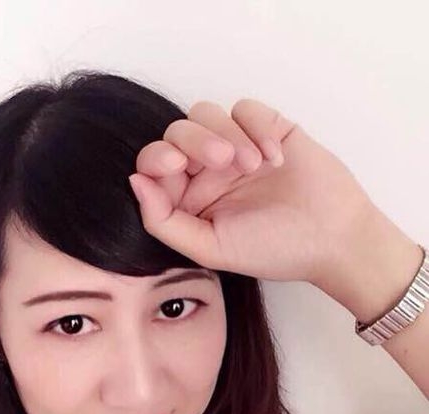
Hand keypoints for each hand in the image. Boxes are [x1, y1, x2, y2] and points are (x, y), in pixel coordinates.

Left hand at [128, 98, 376, 286]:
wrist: (333, 239)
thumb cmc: (274, 249)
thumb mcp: (211, 248)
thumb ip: (164, 222)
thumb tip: (135, 181)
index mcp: (189, 200)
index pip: (155, 165)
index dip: (157, 158)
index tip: (175, 166)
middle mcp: (207, 172)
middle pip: (177, 132)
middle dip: (194, 140)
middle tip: (222, 162)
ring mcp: (237, 147)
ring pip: (206, 113)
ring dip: (227, 134)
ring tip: (253, 165)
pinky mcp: (267, 128)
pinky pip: (246, 108)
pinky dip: (256, 127)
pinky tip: (275, 159)